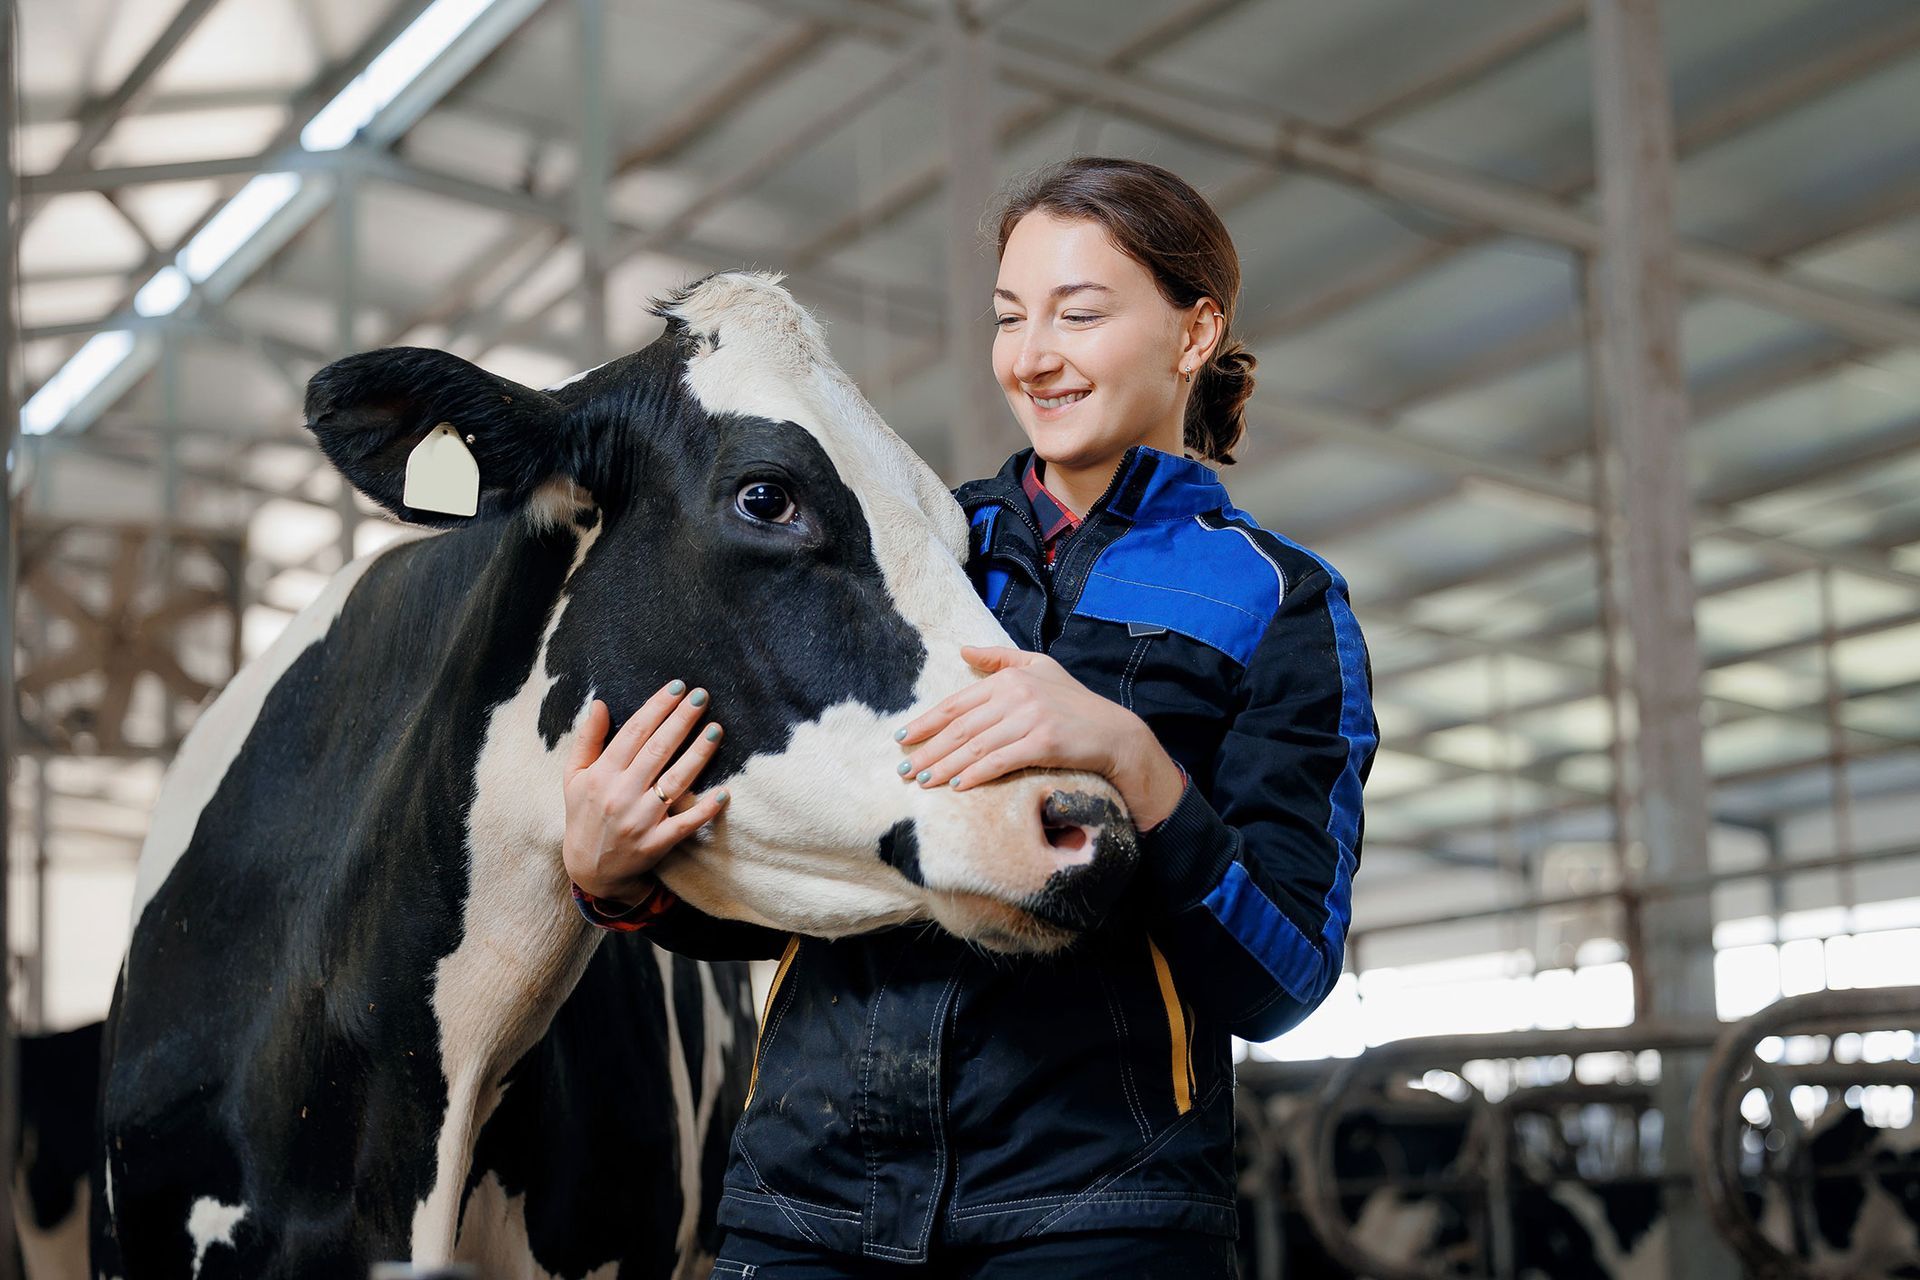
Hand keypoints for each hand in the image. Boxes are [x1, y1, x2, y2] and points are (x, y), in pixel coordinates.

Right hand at [563, 680, 729, 904]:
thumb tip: (599, 703)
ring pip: (675, 781)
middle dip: (682, 720)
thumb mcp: (574, 777)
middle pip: (658, 750)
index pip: (633, 733)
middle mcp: (621, 794)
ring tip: (716, 729)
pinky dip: (705, 809)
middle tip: (702, 696)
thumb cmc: (584, 814)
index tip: (677, 687)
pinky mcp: (657, 843)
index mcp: (602, 775)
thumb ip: (587, 739)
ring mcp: (640, 820)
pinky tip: (725, 791)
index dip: (656, 708)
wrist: (589, 870)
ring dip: (698, 754)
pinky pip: (686, 824)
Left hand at [895, 646, 1184, 827]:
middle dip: (928, 750)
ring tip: (923, 781)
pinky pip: (1001, 761)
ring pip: (976, 746)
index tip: (903, 738)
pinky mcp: (1044, 742)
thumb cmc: (1074, 703)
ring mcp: (1031, 718)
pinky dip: (976, 774)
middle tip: (904, 770)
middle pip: (961, 727)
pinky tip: (958, 786)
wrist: (1114, 733)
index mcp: (1010, 678)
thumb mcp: (1040, 667)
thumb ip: (1000, 658)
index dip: (926, 722)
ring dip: (945, 766)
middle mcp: (1017, 694)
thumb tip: (963, 650)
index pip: (958, 703)